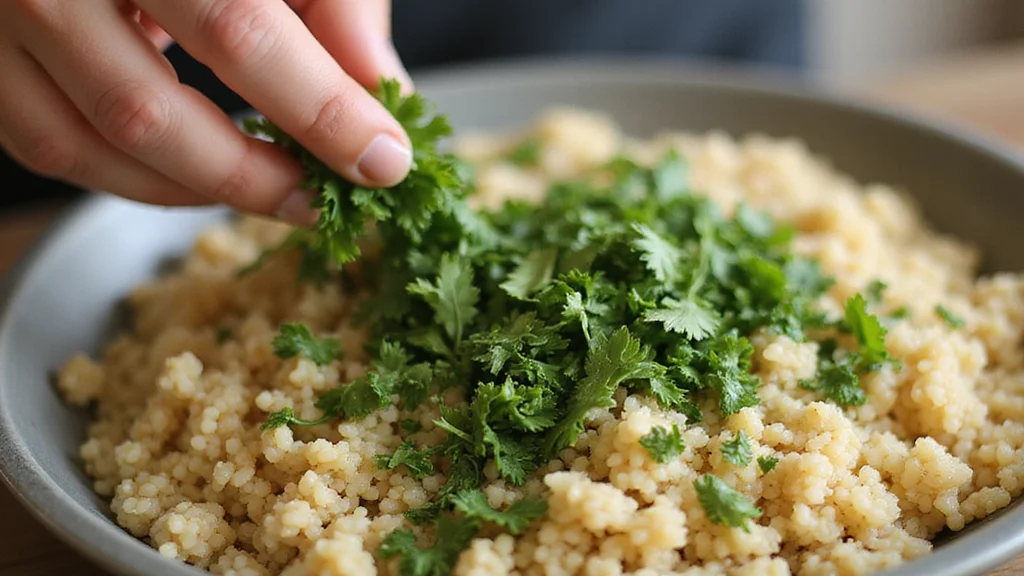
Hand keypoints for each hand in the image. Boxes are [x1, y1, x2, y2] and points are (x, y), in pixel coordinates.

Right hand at [0, 0, 413, 223]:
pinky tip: (193, 173)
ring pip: (89, 143)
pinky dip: (129, 176)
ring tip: (270, 191)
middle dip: (253, 176)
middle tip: (320, 197)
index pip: (241, 30)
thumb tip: (377, 83)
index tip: (382, 159)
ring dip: (192, 191)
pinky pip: (46, 143)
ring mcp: (0, 17)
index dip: (320, 110)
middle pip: (148, 111)